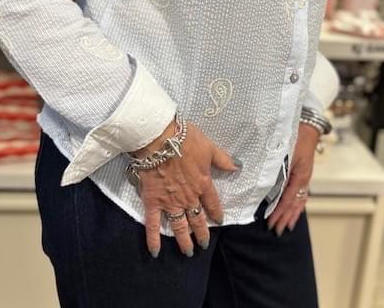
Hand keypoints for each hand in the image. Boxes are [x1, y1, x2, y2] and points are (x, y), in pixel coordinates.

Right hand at [132, 120, 239, 257]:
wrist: (159, 139)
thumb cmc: (185, 139)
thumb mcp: (209, 146)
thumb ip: (223, 159)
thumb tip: (238, 166)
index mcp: (203, 184)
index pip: (212, 203)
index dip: (217, 213)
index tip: (219, 221)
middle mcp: (188, 198)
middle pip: (197, 220)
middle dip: (202, 234)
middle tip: (204, 245)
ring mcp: (170, 202)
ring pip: (180, 226)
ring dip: (184, 241)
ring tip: (188, 252)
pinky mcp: (153, 201)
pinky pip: (153, 223)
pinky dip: (153, 239)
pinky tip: (155, 252)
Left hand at [267, 123, 319, 235]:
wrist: (307, 126)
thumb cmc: (295, 136)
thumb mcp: (285, 152)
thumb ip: (277, 168)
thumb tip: (266, 184)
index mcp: (299, 176)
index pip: (287, 199)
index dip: (279, 212)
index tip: (271, 222)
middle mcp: (303, 179)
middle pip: (294, 203)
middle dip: (285, 217)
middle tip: (276, 230)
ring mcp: (304, 177)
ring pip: (298, 200)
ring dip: (292, 214)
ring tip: (286, 226)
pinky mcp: (302, 173)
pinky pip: (300, 193)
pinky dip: (296, 204)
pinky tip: (293, 208)